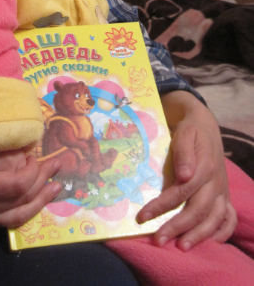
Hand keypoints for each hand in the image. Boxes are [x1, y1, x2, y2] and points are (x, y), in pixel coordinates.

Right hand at [0, 153, 61, 231]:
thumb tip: (0, 149)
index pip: (16, 185)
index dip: (34, 172)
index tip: (40, 155)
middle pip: (23, 201)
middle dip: (44, 183)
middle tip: (59, 166)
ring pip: (19, 216)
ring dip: (40, 201)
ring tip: (56, 188)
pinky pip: (7, 221)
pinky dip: (24, 210)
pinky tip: (32, 202)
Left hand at [136, 91, 236, 250]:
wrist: (205, 124)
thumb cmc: (189, 129)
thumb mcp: (184, 133)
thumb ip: (184, 152)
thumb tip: (185, 175)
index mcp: (205, 167)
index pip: (182, 192)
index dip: (162, 206)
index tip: (143, 216)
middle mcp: (216, 182)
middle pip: (198, 210)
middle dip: (177, 227)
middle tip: (159, 240)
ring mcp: (222, 190)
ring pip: (214, 218)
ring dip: (198, 235)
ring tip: (181, 247)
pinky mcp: (224, 194)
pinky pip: (229, 217)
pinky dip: (222, 231)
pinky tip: (210, 242)